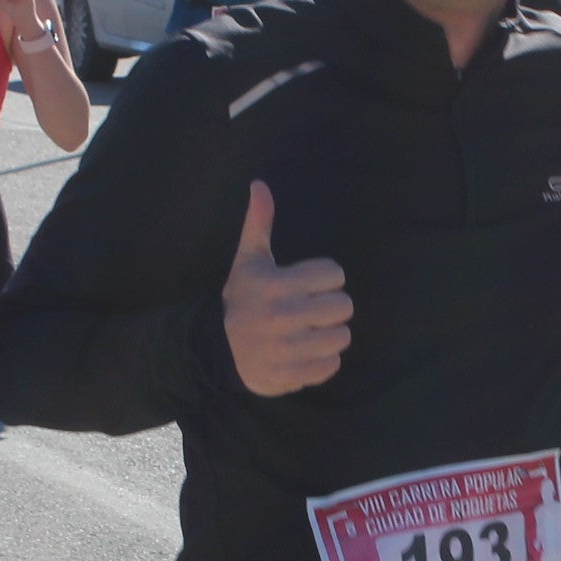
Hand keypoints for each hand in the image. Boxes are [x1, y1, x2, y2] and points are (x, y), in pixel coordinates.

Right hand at [222, 181, 350, 396]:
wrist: (216, 350)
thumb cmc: (241, 300)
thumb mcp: (248, 261)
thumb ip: (258, 223)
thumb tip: (259, 184)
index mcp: (276, 285)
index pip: (334, 274)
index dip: (327, 278)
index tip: (311, 283)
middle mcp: (282, 317)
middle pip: (344, 306)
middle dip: (332, 306)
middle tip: (314, 309)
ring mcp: (288, 349)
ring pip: (342, 337)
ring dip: (331, 334)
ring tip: (312, 331)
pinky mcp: (292, 375)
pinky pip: (331, 365)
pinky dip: (324, 360)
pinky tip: (306, 352)